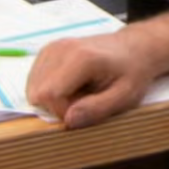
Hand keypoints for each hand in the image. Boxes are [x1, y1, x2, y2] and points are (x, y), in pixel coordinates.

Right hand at [25, 11, 168, 128]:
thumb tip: (69, 120)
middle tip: (84, 101)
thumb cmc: (132, 72)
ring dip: (53, 98)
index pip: (49, 95)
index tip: (85, 111)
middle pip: (38, 93)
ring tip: (79, 92)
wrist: (134, 48)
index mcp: (81, 58)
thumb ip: (97, 109)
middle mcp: (61, 49)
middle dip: (58, 106)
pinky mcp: (48, 50)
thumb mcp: (124, 96)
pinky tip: (70, 85)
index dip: (63, 111)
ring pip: (34, 87)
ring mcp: (52, 47)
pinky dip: (49, 88)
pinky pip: (35, 80)